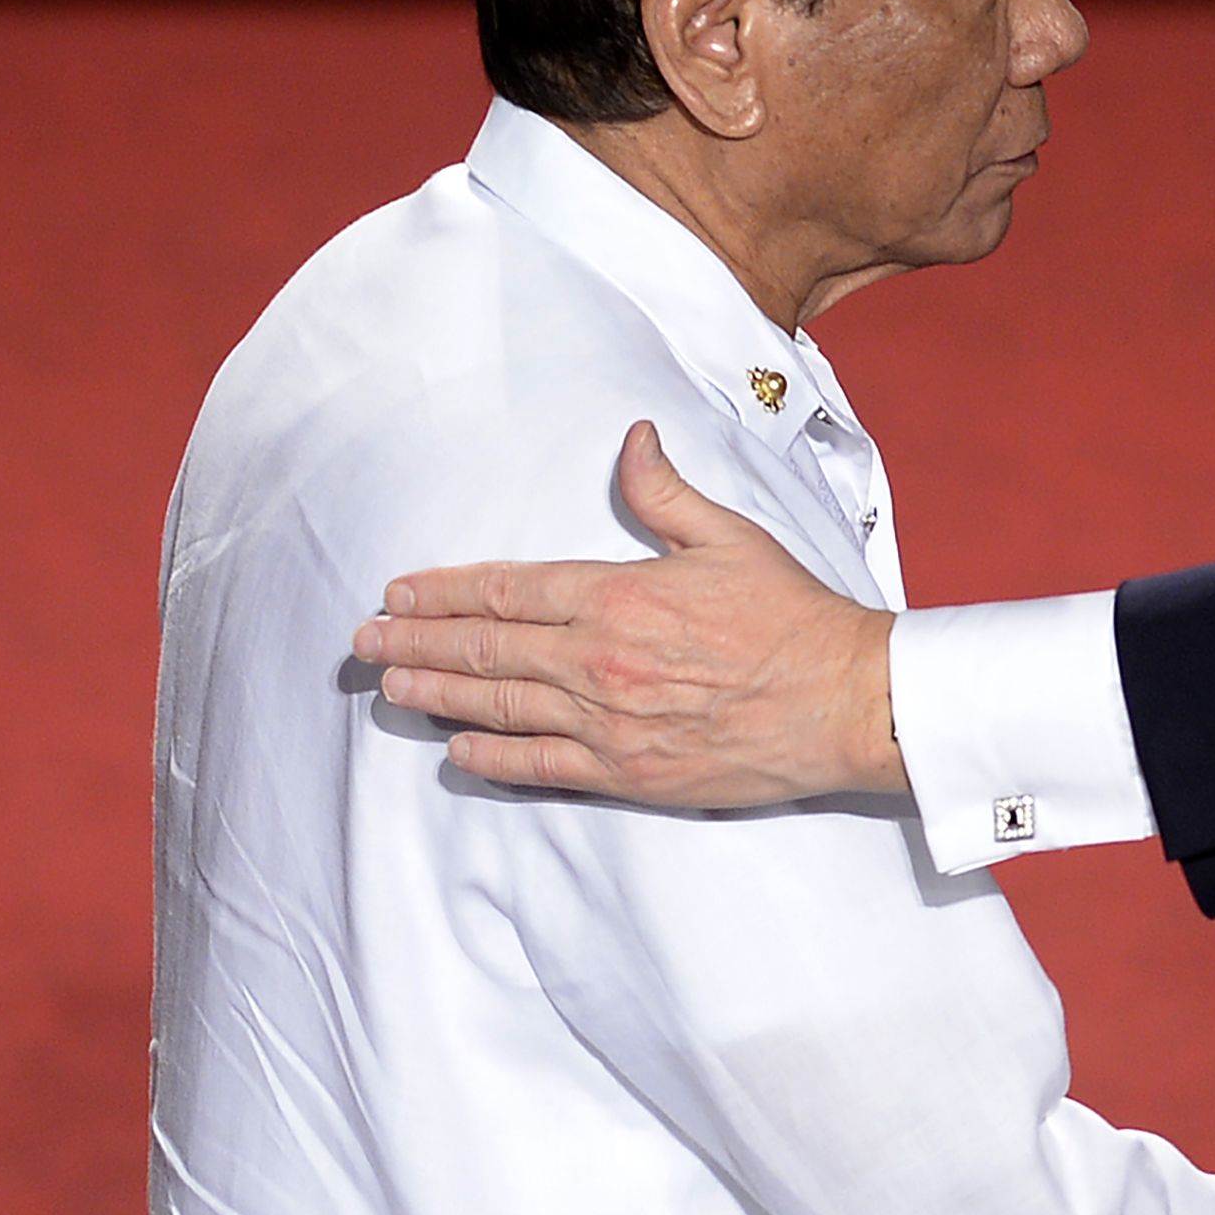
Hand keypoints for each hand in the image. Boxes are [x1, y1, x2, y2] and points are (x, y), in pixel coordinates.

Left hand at [350, 421, 902, 803]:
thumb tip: (632, 441)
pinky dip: (491, 757)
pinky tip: (458, 749)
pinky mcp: (627, 773)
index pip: (507, 590)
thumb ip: (666, 493)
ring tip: (392, 686)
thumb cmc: (794, 619)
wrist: (847, 702)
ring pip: (498, 706)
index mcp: (618, 595)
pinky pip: (539, 765)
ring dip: (437, 694)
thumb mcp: (731, 538)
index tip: (401, 591)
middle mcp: (598, 660)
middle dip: (418, 641)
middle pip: (485, 648)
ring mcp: (608, 722)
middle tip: (367, 640)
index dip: (445, 591)